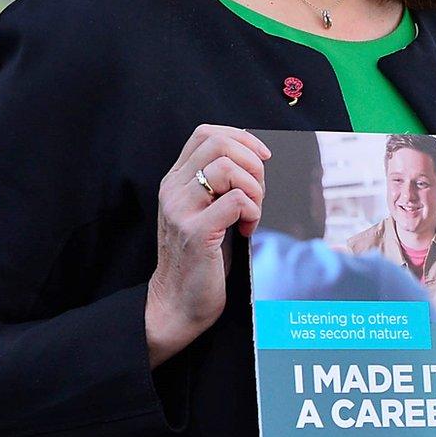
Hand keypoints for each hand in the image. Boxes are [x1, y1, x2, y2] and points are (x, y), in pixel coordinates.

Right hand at [146, 125, 270, 366]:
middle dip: (252, 163)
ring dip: (254, 189)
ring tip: (252, 213)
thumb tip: (258, 158)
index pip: (206, 134)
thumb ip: (220, 183)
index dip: (241, 138)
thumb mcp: (206, 210)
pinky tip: (247, 229)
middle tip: (258, 192)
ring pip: (228, 169)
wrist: (179, 302)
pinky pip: (236, 201)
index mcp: (175, 181)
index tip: (262, 158)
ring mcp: (181, 210)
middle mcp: (173, 190)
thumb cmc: (202, 256)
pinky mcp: (195, 233)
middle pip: (219, 144)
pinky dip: (253, 212)